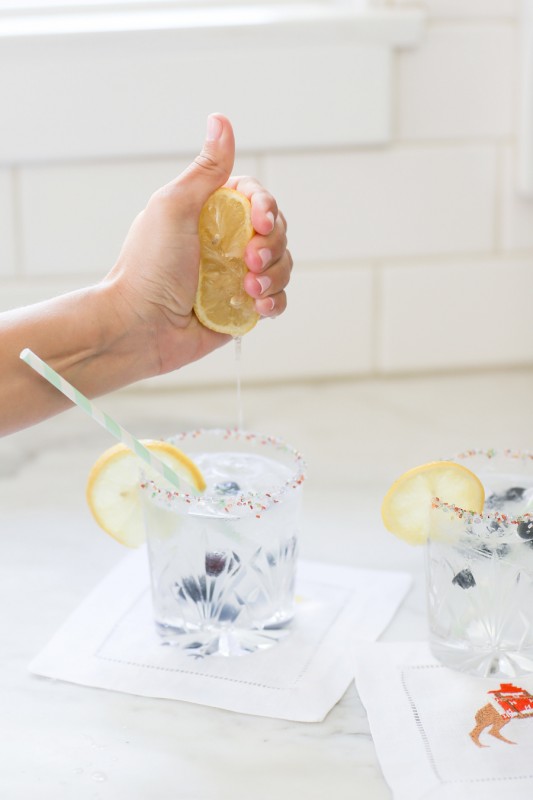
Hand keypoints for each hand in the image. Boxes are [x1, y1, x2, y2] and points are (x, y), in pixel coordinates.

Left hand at [105, 114, 291, 376]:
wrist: (138, 328)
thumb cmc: (148, 267)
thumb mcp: (174, 207)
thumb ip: (206, 170)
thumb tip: (220, 120)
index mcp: (209, 213)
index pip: (256, 198)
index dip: (267, 208)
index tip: (260, 223)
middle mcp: (224, 242)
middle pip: (276, 231)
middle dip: (272, 245)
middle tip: (250, 261)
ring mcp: (234, 276)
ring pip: (281, 265)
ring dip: (275, 275)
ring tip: (250, 288)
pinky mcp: (240, 309)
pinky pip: (276, 300)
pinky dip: (274, 302)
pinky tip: (259, 305)